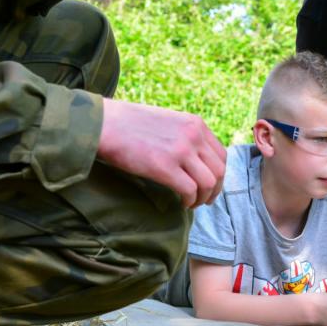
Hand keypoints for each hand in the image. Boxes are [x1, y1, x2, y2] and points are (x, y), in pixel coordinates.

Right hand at [97, 99, 225, 207]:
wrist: (104, 124)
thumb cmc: (130, 124)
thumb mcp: (167, 121)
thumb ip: (184, 135)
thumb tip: (194, 159)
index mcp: (195, 123)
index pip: (221, 154)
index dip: (218, 174)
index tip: (211, 185)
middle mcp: (193, 135)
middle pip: (219, 170)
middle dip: (215, 189)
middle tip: (205, 200)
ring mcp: (181, 151)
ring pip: (209, 183)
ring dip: (203, 198)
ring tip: (192, 204)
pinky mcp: (165, 167)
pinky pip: (190, 191)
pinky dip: (189, 201)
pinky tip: (182, 204)